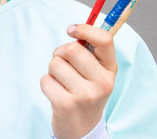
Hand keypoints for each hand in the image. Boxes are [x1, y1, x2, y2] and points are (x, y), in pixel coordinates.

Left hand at [40, 24, 117, 138]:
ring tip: (62, 81)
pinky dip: (47, 83)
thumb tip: (74, 28)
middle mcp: (103, 82)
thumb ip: (90, 50)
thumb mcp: (96, 72)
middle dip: (60, 52)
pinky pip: (45, 79)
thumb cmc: (86, 90)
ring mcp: (86, 95)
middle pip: (72, 49)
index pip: (105, 39)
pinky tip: (57, 93)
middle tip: (63, 63)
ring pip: (55, 64)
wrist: (82, 128)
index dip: (85, 29)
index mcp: (111, 69)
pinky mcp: (66, 105)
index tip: (71, 29)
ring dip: (53, 69)